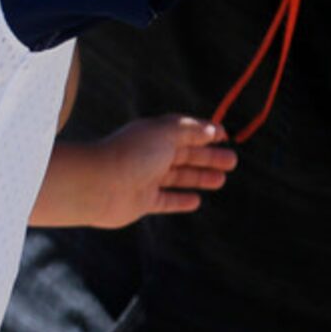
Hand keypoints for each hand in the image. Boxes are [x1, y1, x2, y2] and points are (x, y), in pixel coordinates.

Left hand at [77, 117, 235, 226]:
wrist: (98, 185)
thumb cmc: (132, 154)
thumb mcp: (165, 133)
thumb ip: (190, 130)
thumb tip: (211, 131)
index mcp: (155, 135)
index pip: (184, 131)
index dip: (205, 133)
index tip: (226, 136)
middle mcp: (150, 155)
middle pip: (185, 155)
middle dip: (209, 157)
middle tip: (232, 161)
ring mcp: (146, 179)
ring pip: (179, 177)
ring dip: (200, 177)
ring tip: (221, 180)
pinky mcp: (143, 201)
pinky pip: (167, 200)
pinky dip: (181, 200)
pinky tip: (196, 200)